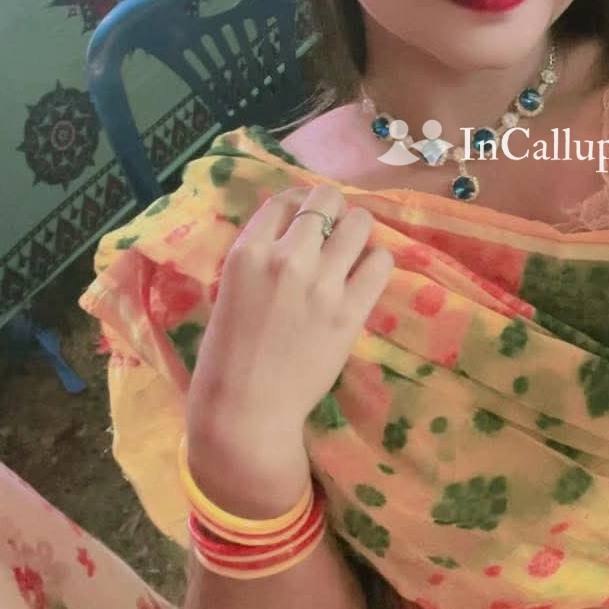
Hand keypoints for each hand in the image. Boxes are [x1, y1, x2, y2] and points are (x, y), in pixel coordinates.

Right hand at [185, 184, 393, 499]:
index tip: (309, 220)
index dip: (301, 205)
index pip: (285, 200)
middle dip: (334, 211)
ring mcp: (322, 283)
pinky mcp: (350, 311)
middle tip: (334, 233)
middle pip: (327, 199)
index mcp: (248, 252)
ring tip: (352, 254)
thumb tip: (295, 230)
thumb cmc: (228, 355)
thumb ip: (260, 256)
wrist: (245, 409)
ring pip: (360, 223)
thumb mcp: (231, 289)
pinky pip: (381, 263)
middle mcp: (287, 258)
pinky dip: (376, 264)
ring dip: (358, 233)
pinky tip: (365, 278)